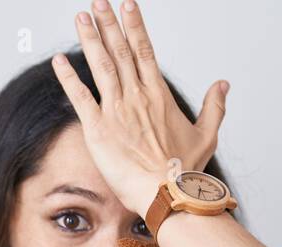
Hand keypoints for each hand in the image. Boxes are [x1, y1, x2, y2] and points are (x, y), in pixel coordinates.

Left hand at [52, 0, 228, 217]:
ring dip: (90, 38)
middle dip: (108, 23)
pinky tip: (59, 60)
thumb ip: (214, 106)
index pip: (145, 50)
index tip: (127, 5)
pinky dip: (68, 78)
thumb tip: (223, 84)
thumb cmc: (184, 170)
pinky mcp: (98, 128)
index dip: (134, 26)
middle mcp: (137, 95)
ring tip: (81, 16)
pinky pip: (79, 97)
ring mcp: (117, 110)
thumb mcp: (207, 134)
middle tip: (98, 1)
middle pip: (120, 51)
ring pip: (101, 65)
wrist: (167, 192)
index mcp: (159, 94)